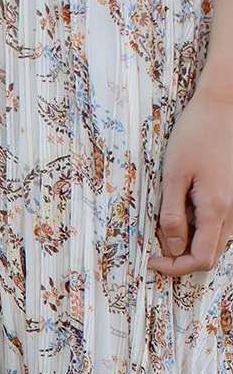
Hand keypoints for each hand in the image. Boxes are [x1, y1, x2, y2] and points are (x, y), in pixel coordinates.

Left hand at [149, 86, 232, 276]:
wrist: (222, 106)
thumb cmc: (195, 134)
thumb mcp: (173, 176)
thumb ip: (171, 215)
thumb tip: (172, 247)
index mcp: (216, 208)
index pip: (200, 259)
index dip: (174, 267)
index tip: (152, 260)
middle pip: (210, 255)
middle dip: (182, 259)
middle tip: (156, 246)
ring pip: (215, 241)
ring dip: (190, 243)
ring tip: (165, 226)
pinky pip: (219, 225)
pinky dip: (199, 229)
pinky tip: (181, 213)